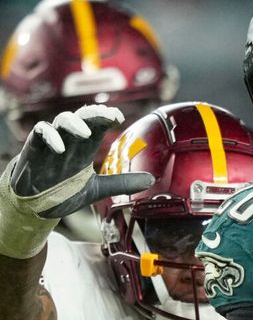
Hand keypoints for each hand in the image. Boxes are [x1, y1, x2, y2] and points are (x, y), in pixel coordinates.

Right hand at [9, 104, 153, 217]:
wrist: (36, 206)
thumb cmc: (64, 192)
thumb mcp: (97, 190)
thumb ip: (122, 183)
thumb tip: (152, 180)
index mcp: (86, 147)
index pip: (98, 124)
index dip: (107, 116)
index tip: (119, 117)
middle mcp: (70, 141)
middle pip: (83, 116)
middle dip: (95, 113)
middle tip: (108, 116)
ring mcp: (52, 143)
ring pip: (62, 120)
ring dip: (74, 123)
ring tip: (86, 133)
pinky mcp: (34, 148)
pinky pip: (40, 132)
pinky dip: (50, 135)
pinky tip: (60, 147)